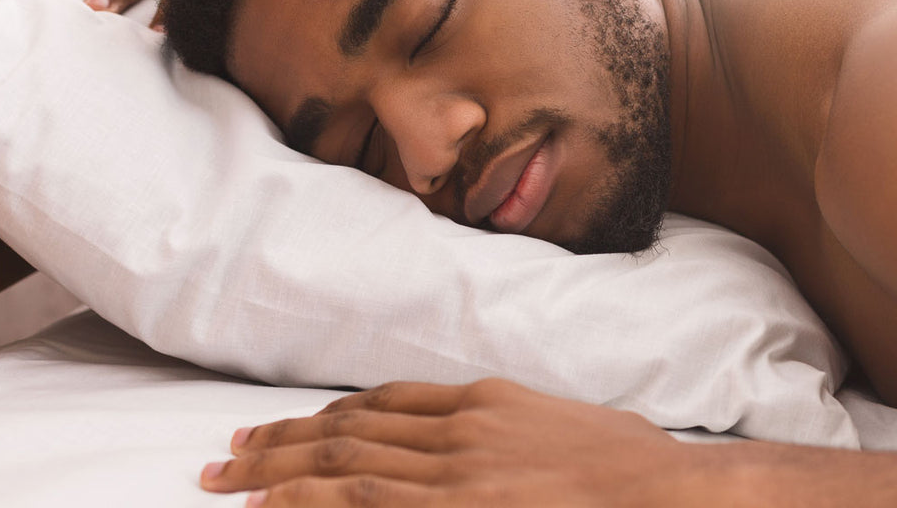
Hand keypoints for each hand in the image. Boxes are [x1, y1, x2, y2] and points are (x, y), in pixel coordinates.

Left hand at [200, 379, 698, 506]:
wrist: (668, 489)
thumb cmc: (637, 467)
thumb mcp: (573, 428)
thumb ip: (521, 431)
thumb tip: (503, 447)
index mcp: (488, 400)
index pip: (387, 402)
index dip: (330, 415)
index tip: (293, 427)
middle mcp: (461, 429)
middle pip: (350, 428)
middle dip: (282, 443)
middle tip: (228, 455)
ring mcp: (457, 472)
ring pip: (345, 464)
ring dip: (279, 473)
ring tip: (229, 482)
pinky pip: (367, 503)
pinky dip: (314, 505)